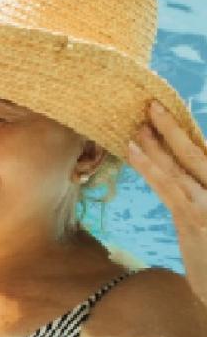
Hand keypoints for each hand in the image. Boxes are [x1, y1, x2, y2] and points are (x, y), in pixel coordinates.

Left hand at [128, 102, 206, 300]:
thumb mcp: (203, 232)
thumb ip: (195, 208)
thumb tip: (180, 193)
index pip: (201, 157)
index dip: (182, 136)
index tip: (163, 117)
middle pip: (195, 152)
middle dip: (172, 127)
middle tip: (149, 104)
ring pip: (182, 165)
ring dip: (157, 142)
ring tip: (137, 123)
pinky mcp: (199, 218)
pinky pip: (170, 186)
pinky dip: (152, 165)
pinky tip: (135, 149)